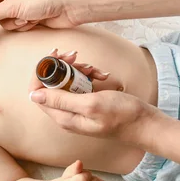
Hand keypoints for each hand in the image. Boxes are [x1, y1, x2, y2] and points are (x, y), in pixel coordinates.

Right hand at [0, 0, 77, 34]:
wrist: (73, 4)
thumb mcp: (14, 5)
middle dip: (3, 17)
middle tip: (4, 22)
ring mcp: (22, 4)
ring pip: (6, 21)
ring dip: (16, 22)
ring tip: (29, 17)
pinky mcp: (30, 16)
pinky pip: (18, 25)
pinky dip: (25, 25)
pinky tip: (37, 20)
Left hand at [28, 54, 157, 144]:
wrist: (145, 123)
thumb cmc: (122, 116)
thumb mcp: (90, 104)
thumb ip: (61, 100)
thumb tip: (34, 95)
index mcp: (62, 116)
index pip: (37, 92)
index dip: (42, 71)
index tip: (55, 57)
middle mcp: (66, 113)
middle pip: (51, 83)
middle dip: (63, 67)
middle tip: (77, 57)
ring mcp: (77, 108)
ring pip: (67, 81)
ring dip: (79, 70)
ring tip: (95, 70)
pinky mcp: (87, 102)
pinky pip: (80, 84)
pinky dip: (89, 76)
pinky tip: (103, 76)